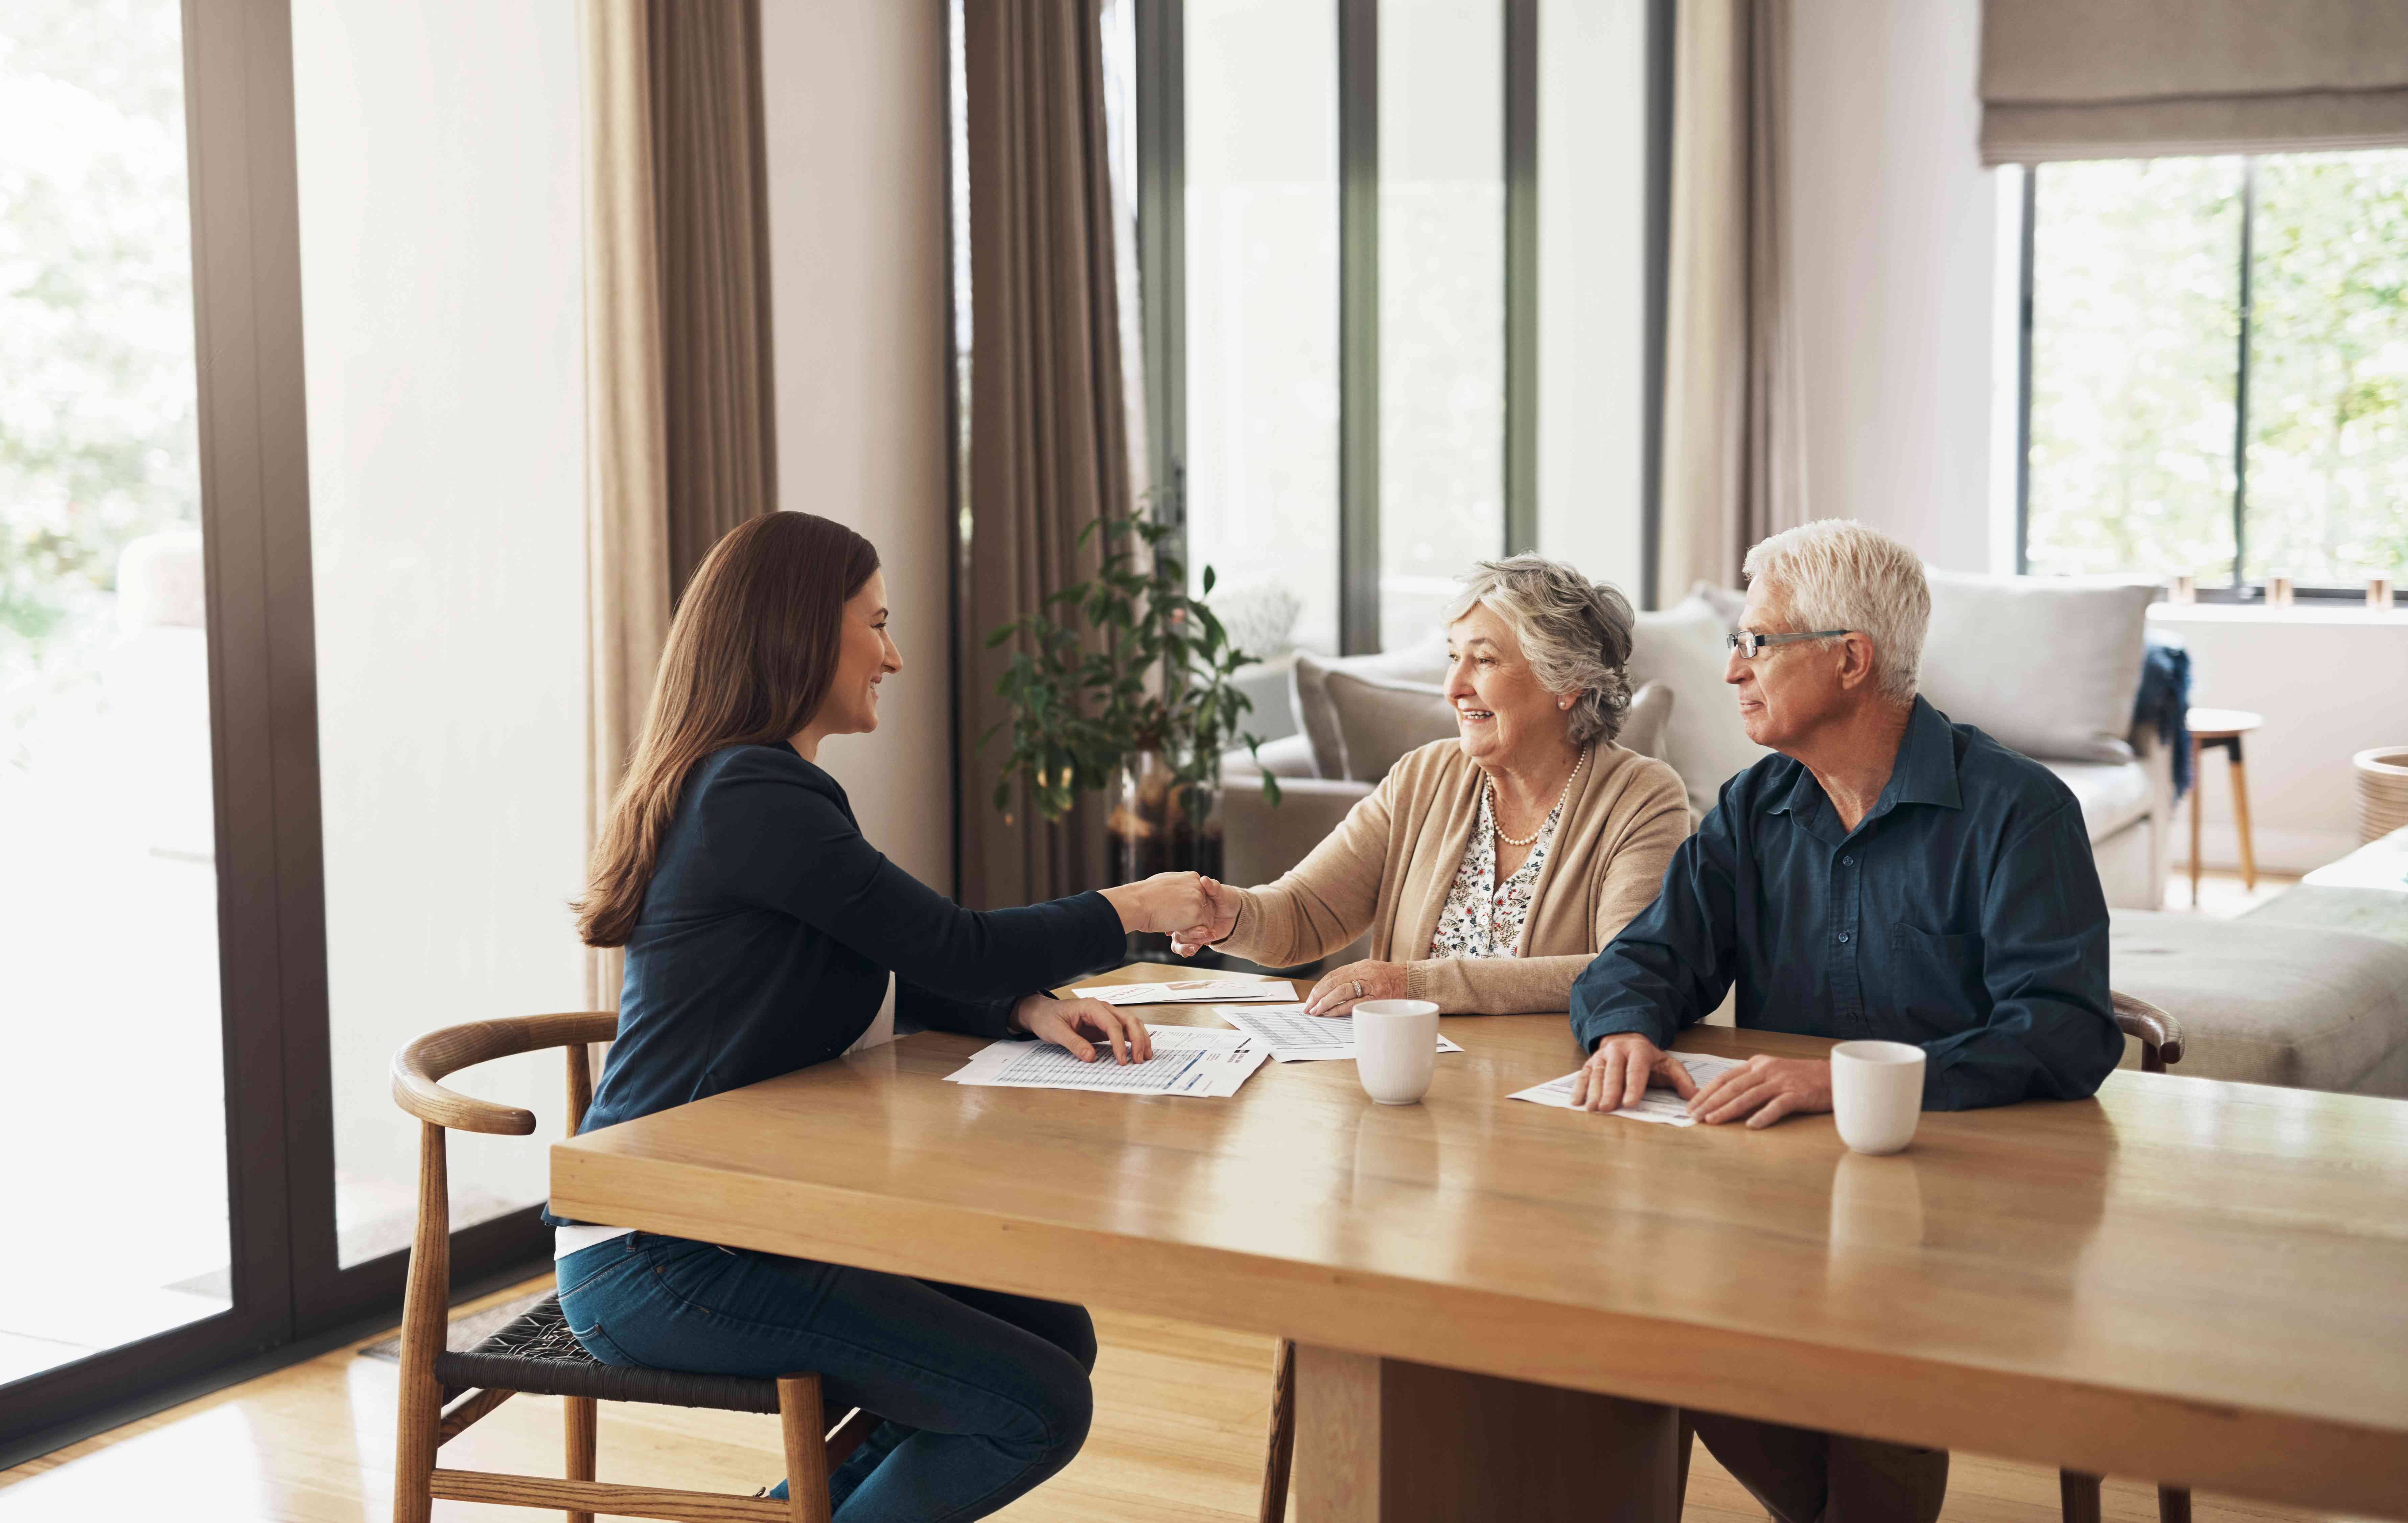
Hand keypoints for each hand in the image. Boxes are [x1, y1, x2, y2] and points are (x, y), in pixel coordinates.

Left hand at [1012, 995, 1154, 1063]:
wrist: (1042, 1013)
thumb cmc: (1048, 1018)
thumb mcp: (1056, 1031)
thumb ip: (1073, 1043)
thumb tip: (1091, 1057)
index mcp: (1091, 1007)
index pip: (1112, 1024)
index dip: (1119, 1043)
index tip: (1121, 1060)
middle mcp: (1102, 1009)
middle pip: (1129, 1021)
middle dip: (1137, 1040)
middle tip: (1138, 1060)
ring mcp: (1105, 1016)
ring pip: (1131, 1024)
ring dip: (1141, 1039)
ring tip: (1145, 1057)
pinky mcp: (1105, 1025)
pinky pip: (1125, 1030)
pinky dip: (1134, 1040)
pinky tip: (1138, 1051)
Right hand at [1100, 872, 1211, 935]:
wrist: (1137, 903)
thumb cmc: (1145, 895)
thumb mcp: (1165, 883)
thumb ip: (1179, 887)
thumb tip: (1180, 894)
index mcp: (1192, 877)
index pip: (1201, 897)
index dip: (1191, 909)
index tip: (1179, 914)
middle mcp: (1198, 886)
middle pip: (1206, 908)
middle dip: (1195, 919)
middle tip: (1177, 922)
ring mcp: (1198, 900)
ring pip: (1204, 920)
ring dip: (1191, 927)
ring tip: (1172, 924)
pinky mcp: (1197, 914)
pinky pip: (1200, 930)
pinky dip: (1188, 933)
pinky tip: (1172, 928)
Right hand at [1169, 877, 1239, 956]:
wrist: (1237, 912)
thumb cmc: (1227, 898)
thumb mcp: (1221, 892)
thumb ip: (1213, 887)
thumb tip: (1204, 879)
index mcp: (1189, 902)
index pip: (1176, 909)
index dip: (1173, 916)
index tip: (1173, 925)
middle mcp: (1187, 915)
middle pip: (1176, 927)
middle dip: (1184, 934)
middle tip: (1199, 934)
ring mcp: (1192, 926)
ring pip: (1179, 939)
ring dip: (1185, 945)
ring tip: (1194, 947)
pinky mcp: (1198, 936)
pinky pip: (1188, 945)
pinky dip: (1188, 950)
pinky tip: (1193, 950)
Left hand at [1302, 959, 1407, 1014]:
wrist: (1411, 979)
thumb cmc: (1389, 977)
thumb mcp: (1370, 969)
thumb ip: (1353, 976)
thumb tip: (1331, 989)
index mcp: (1360, 966)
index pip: (1333, 975)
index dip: (1319, 986)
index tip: (1310, 997)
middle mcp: (1363, 973)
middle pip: (1334, 982)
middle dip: (1318, 995)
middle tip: (1308, 1007)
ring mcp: (1370, 985)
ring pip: (1341, 991)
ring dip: (1325, 1002)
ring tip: (1316, 1011)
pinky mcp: (1377, 997)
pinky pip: (1354, 1003)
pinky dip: (1339, 1009)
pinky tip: (1330, 1013)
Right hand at [1571, 1033, 1698, 1112]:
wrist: (1626, 1038)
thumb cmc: (1649, 1059)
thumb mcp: (1668, 1064)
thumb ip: (1681, 1080)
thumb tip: (1695, 1096)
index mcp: (1639, 1051)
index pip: (1636, 1070)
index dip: (1633, 1086)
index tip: (1631, 1102)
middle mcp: (1617, 1051)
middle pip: (1613, 1072)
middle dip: (1609, 1091)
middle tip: (1607, 1108)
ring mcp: (1601, 1057)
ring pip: (1596, 1074)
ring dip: (1593, 1092)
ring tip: (1592, 1108)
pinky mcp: (1589, 1063)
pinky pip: (1583, 1076)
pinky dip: (1578, 1088)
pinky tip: (1576, 1102)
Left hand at [1686, 1055, 1831, 1127]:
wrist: (1834, 1075)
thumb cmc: (1801, 1078)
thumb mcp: (1771, 1074)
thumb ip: (1750, 1084)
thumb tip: (1725, 1101)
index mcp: (1757, 1064)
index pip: (1725, 1078)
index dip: (1706, 1092)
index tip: (1691, 1105)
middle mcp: (1766, 1070)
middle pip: (1732, 1087)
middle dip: (1710, 1102)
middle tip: (1694, 1116)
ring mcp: (1782, 1082)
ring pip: (1749, 1096)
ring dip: (1728, 1109)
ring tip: (1712, 1121)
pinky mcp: (1797, 1094)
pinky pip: (1777, 1106)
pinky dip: (1763, 1115)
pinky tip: (1751, 1126)